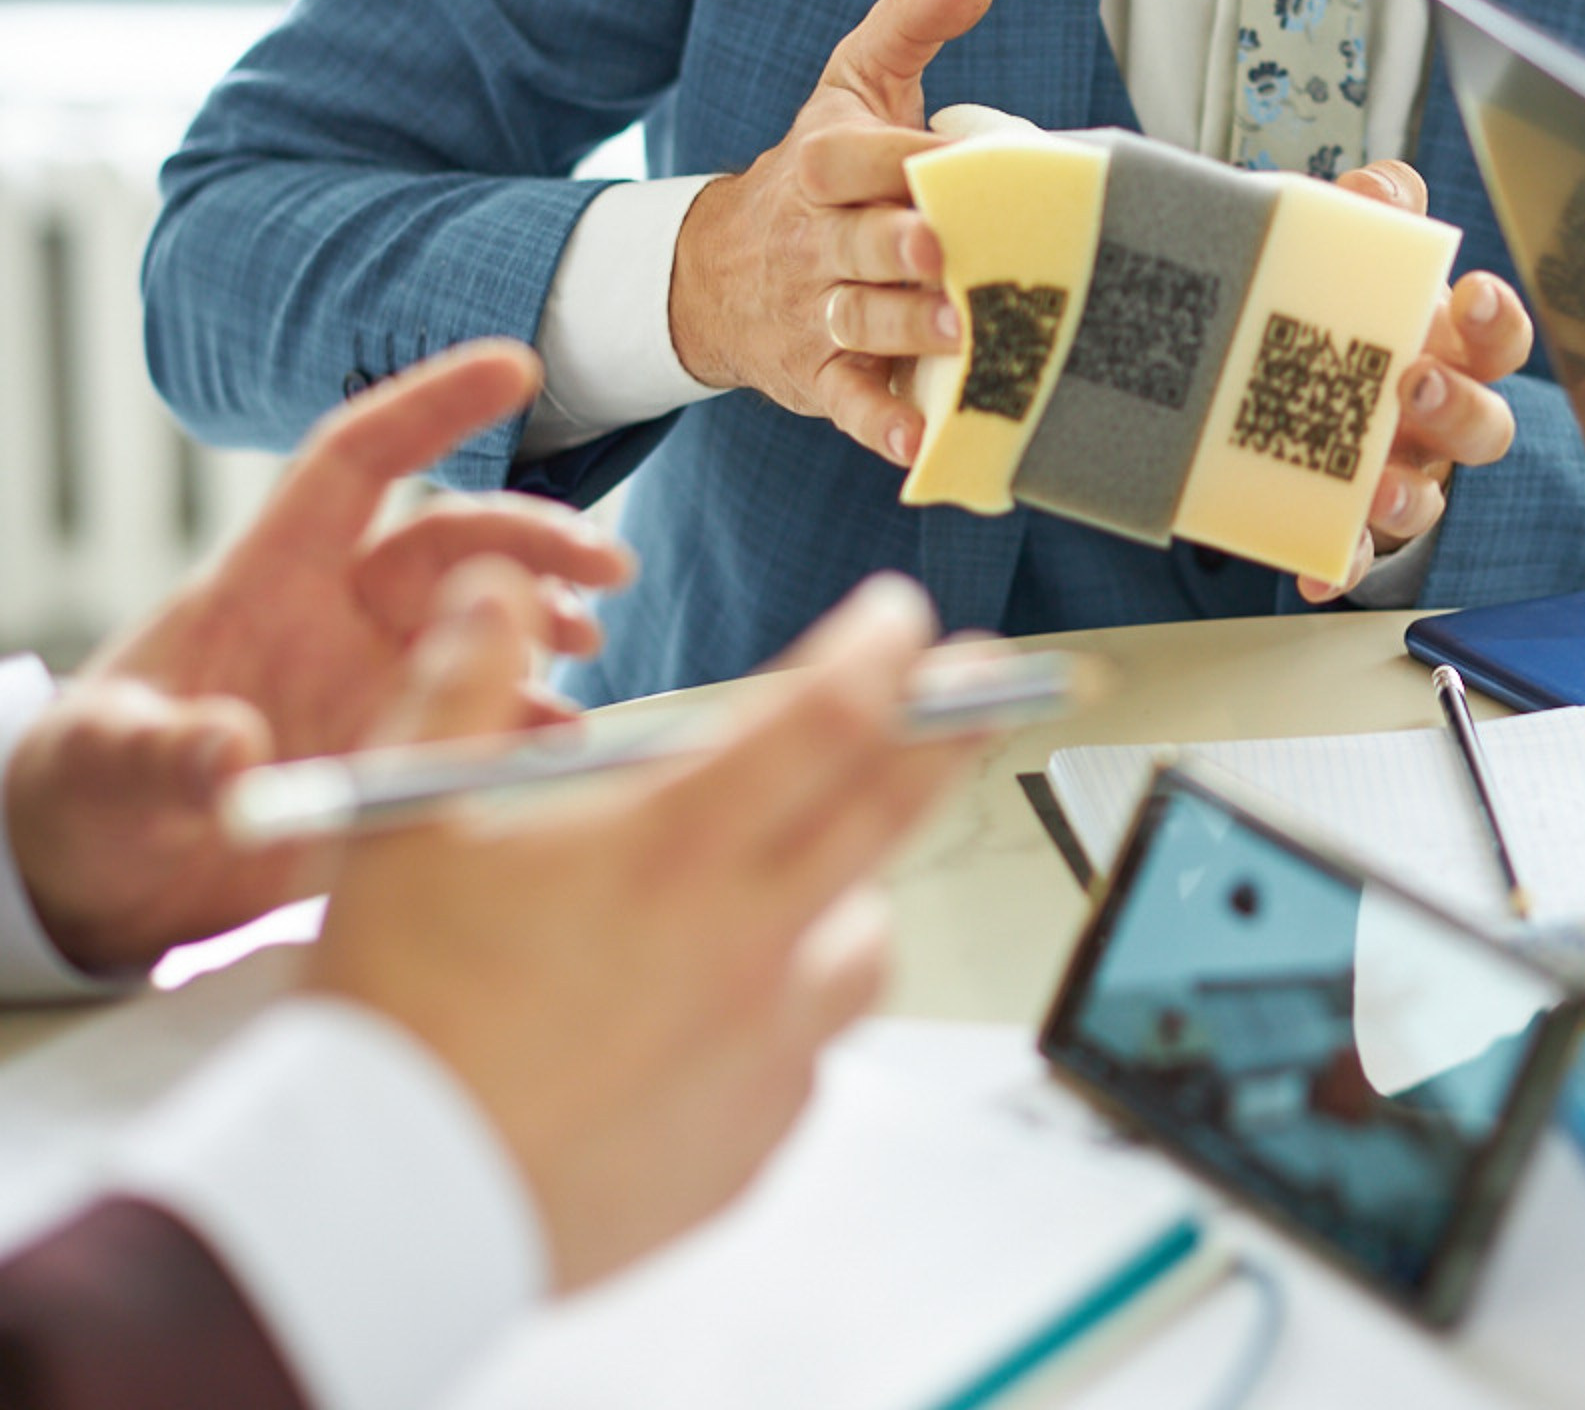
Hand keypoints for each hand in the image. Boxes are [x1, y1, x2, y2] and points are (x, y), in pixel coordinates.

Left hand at [4, 342, 630, 972]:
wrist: (102, 884)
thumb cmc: (83, 792)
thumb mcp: (103, 765)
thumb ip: (166, 752)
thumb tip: (235, 755)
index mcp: (268, 580)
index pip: (356, 465)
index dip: (431, 408)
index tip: (517, 367)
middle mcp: (338, 620)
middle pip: (453, 545)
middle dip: (534, 542)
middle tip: (606, 567)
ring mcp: (375, 687)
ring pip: (484, 627)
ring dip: (546, 625)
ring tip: (589, 650)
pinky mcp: (398, 758)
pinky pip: (484, 725)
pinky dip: (535, 728)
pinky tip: (570, 746)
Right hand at [309, 567, 971, 1292]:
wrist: (381, 1208)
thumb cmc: (396, 1009)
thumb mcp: (403, 815)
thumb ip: (462, 683)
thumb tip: (493, 591)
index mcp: (674, 848)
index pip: (829, 717)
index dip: (882, 650)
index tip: (900, 616)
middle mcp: (744, 943)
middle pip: (894, 810)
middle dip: (951, 730)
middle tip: (987, 685)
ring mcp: (761, 1051)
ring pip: (864, 943)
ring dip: (856, 889)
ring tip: (814, 872)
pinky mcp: (749, 1143)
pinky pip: (808, 1056)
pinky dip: (789, 1015)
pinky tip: (728, 1008)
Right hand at [667, 0, 1000, 464]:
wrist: (723, 270)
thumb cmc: (821, 170)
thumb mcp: (853, 85)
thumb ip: (911, 23)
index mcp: (822, 165)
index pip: (857, 158)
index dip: (902, 159)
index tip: (950, 160)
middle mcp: (816, 241)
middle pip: (859, 244)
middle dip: (900, 249)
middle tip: (946, 252)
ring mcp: (815, 312)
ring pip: (859, 321)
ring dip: (904, 330)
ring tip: (959, 331)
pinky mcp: (819, 375)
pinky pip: (847, 401)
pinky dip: (878, 423)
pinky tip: (917, 441)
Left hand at [1295, 160, 1532, 602]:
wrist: (1256, 367)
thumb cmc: (1329, 305)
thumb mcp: (1342, 243)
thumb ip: (1370, 207)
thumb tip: (1379, 188)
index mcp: (1444, 344)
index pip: (1498, 336)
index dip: (1498, 320)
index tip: (1474, 295)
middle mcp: (1434, 416)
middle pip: (1485, 426)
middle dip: (1462, 408)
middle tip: (1418, 383)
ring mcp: (1396, 473)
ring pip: (1429, 500)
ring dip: (1410, 497)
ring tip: (1375, 487)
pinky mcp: (1345, 522)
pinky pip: (1353, 554)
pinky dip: (1341, 563)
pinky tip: (1318, 569)